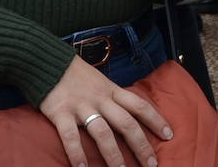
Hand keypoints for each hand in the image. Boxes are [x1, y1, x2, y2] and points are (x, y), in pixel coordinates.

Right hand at [39, 56, 171, 166]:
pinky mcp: (60, 113)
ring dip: (113, 155)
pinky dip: (76, 153)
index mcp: (112, 90)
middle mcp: (100, 99)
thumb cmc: (76, 74)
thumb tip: (130, 113)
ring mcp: (81, 106)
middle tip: (151, 164)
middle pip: (126, 123)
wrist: (48, 61)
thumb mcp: (101, 81)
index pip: (139, 105)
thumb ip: (113, 97)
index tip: (169, 134)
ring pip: (102, 132)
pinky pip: (70, 136)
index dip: (156, 120)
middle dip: (140, 145)